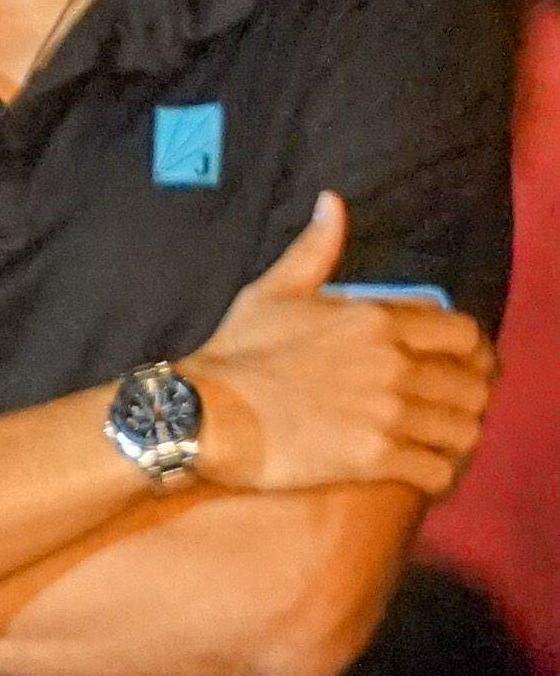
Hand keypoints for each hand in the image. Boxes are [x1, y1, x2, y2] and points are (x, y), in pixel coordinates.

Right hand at [182, 192, 494, 496]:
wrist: (201, 412)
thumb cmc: (235, 352)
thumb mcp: (274, 291)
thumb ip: (315, 248)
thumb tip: (332, 201)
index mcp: (376, 321)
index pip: (463, 334)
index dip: (469, 353)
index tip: (456, 367)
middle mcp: (393, 364)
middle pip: (473, 385)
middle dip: (466, 397)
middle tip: (446, 409)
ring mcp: (387, 413)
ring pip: (464, 430)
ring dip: (455, 437)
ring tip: (435, 441)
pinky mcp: (375, 458)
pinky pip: (437, 472)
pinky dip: (435, 474)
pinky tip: (417, 470)